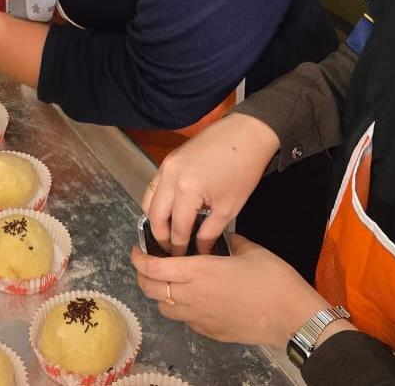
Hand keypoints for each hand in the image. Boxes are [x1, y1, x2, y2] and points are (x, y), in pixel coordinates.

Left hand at [130, 235, 329, 346]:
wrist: (292, 318)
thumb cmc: (273, 280)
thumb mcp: (250, 249)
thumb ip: (228, 241)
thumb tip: (218, 236)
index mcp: (198, 271)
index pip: (152, 268)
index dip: (138, 259)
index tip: (137, 250)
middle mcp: (192, 296)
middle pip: (149, 289)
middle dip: (143, 276)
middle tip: (149, 265)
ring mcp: (199, 318)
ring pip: (164, 308)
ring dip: (160, 294)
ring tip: (171, 282)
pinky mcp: (209, 333)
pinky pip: (184, 320)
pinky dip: (181, 309)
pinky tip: (195, 299)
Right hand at [144, 113, 278, 255]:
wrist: (245, 134)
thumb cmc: (242, 171)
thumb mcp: (229, 208)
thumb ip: (209, 232)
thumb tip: (199, 251)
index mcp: (186, 191)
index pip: (176, 228)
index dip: (179, 247)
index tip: (182, 260)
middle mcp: (170, 177)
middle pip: (155, 215)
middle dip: (161, 236)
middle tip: (171, 250)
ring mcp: (166, 165)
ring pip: (149, 199)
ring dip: (155, 218)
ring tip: (168, 233)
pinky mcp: (169, 159)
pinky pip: (155, 185)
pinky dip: (158, 201)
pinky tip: (170, 210)